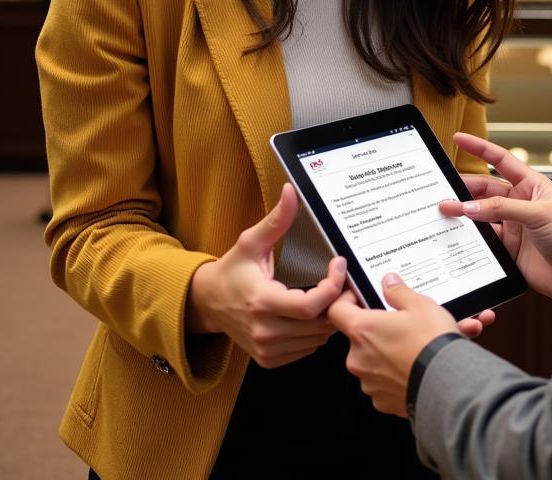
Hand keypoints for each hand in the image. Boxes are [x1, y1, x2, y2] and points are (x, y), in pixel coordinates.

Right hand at [187, 183, 346, 367]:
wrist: (208, 304)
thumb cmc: (232, 270)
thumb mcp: (251, 242)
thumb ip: (276, 220)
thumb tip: (291, 191)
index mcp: (262, 302)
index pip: (310, 306)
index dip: (333, 286)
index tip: (338, 264)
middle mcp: (265, 331)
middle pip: (319, 324)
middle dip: (337, 301)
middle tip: (343, 279)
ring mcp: (267, 349)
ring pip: (317, 339)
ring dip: (329, 317)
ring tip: (330, 293)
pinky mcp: (269, 359)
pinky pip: (308, 349)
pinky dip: (316, 332)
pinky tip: (313, 313)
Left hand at [328, 273, 459, 416]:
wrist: (448, 384)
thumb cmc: (432, 344)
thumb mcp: (420, 305)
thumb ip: (398, 292)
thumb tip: (388, 282)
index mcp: (363, 330)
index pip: (336, 310)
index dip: (347, 300)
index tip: (360, 298)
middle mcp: (358, 357)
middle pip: (357, 337)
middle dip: (375, 330)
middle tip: (399, 325)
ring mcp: (368, 382)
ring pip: (370, 360)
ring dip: (384, 353)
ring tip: (411, 347)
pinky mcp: (381, 401)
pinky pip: (381, 382)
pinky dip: (393, 375)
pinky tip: (413, 367)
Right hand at [442, 132, 551, 304]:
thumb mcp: (539, 213)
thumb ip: (503, 208)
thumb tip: (470, 207)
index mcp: (531, 185)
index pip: (500, 160)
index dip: (479, 147)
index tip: (458, 139)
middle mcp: (520, 203)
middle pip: (484, 190)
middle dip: (463, 190)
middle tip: (442, 193)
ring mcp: (514, 227)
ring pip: (481, 217)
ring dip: (464, 215)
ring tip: (443, 214)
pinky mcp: (510, 251)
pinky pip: (485, 242)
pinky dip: (470, 240)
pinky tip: (458, 238)